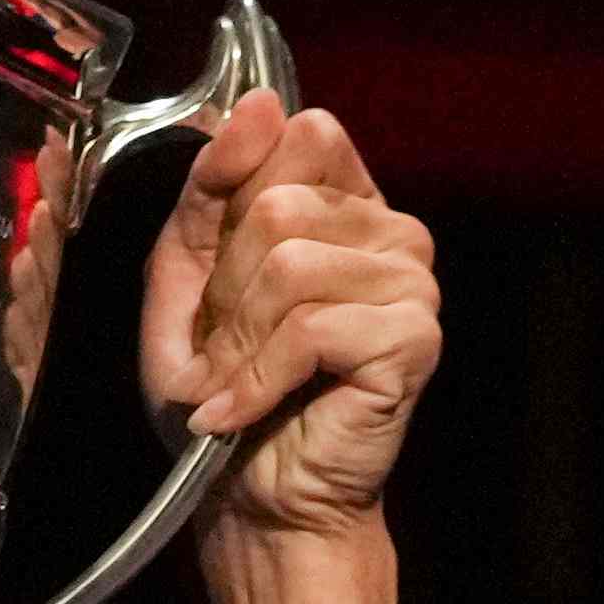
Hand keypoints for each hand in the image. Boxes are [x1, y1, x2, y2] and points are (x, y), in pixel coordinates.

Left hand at [143, 100, 444, 549]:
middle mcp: (394, 231)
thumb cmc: (224, 391)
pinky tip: (242, 413)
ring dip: (235, 343)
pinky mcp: (413, 338)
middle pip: (280, 204)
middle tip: (216, 352)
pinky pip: (312, 327)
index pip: (300, 135)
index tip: (209, 271)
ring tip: (226, 388)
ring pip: (290, 264)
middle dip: (223, 291)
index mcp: (348, 203)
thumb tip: (260, 102)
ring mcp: (413, 283)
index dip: (236, 191)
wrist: (254, 501)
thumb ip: (213, 187)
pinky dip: (257, 380)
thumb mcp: (189, 274)